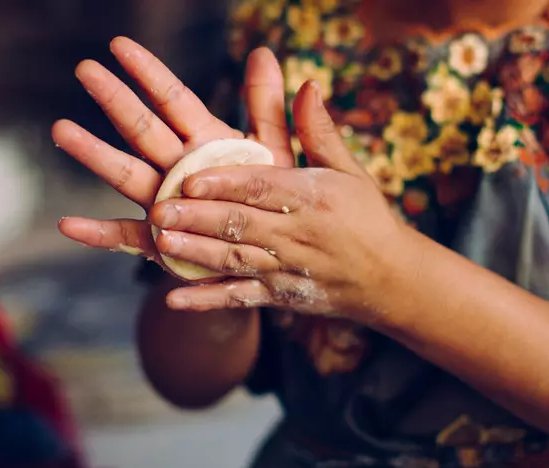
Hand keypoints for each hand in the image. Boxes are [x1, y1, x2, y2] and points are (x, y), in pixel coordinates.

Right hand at [53, 38, 294, 273]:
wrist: (265, 259)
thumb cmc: (269, 203)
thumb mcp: (274, 152)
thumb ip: (266, 106)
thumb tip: (262, 52)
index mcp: (205, 143)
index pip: (173, 100)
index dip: (149, 73)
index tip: (119, 45)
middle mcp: (177, 168)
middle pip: (142, 129)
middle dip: (115, 99)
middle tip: (84, 69)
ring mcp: (163, 204)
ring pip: (125, 175)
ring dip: (94, 153)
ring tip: (63, 130)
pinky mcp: (158, 243)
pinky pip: (124, 238)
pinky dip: (96, 234)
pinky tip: (69, 225)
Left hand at [152, 81, 410, 322]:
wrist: (390, 279)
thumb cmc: (366, 216)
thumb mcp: (349, 170)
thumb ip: (318, 131)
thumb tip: (306, 84)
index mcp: (312, 198)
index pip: (261, 188)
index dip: (224, 184)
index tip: (190, 178)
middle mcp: (297, 235)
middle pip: (241, 225)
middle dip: (198, 218)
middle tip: (158, 210)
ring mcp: (285, 269)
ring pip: (235, 261)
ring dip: (196, 254)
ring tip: (161, 243)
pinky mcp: (278, 297)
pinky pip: (239, 300)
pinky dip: (207, 302)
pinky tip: (173, 300)